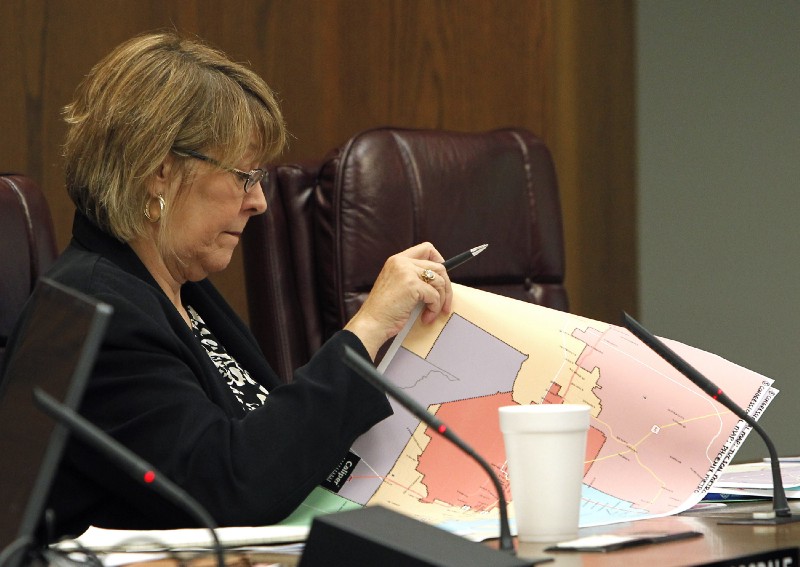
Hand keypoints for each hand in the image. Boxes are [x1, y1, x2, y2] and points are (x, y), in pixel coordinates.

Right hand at [343, 242, 452, 358]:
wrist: (372, 323)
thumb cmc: (383, 310)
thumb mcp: (396, 285)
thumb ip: (413, 277)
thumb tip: (439, 281)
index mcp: (396, 260)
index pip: (426, 248)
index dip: (438, 260)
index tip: (442, 277)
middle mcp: (402, 262)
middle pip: (438, 267)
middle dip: (446, 287)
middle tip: (445, 303)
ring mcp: (407, 272)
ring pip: (439, 282)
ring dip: (440, 301)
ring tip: (431, 313)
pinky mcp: (412, 286)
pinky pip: (435, 296)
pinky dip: (434, 309)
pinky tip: (425, 317)